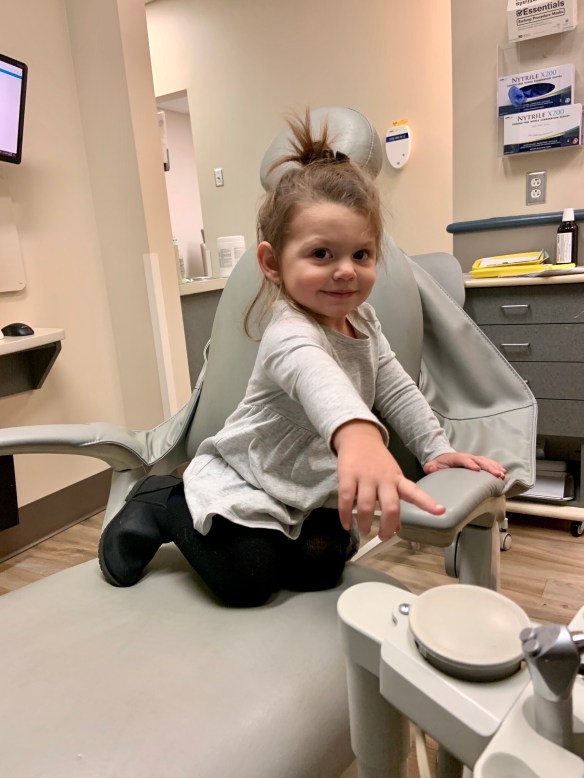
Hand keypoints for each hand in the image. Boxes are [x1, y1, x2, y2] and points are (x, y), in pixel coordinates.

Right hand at [333, 421, 445, 540]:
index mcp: (397, 479)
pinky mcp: (348, 475)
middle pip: (390, 506)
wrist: (358, 437)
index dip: (427, 503)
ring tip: (364, 531)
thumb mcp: (391, 478)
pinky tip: (346, 524)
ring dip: (365, 523)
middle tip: (383, 537)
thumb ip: (394, 501)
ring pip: (367, 506)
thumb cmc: (377, 462)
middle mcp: (384, 479)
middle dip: (388, 526)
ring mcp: (365, 477)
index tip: (441, 511)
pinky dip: (345, 515)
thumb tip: (396, 528)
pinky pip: (346, 499)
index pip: (414, 492)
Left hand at [423, 452, 506, 479]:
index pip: (464, 460)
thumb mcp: (431, 466)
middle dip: (489, 467)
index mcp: (456, 458)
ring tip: (503, 474)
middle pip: (479, 461)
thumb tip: (432, 467)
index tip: (477, 470)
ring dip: (495, 467)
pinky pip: (488, 463)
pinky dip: (496, 467)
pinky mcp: (477, 463)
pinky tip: (503, 472)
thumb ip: (431, 467)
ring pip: (486, 461)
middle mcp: (467, 457)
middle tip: (497, 474)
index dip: (470, 464)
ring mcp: (473, 459)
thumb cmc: (438, 464)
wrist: (442, 458)